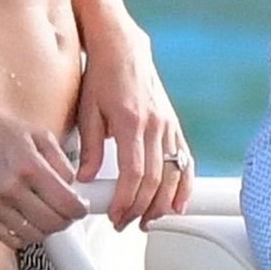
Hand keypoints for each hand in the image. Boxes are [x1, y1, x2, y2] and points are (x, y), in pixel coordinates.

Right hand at [0, 111, 85, 250]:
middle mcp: (11, 188)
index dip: (80, 209)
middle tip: (67, 212)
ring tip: (46, 215)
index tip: (81, 207)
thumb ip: (60, 160)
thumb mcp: (37, 134)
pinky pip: (10, 240)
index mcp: (29, 165)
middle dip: (66, 220)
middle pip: (53, 223)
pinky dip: (25, 235)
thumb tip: (73, 186)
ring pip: (33, 235)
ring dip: (46, 229)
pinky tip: (27, 221)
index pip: (67, 203)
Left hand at [75, 19, 192, 228]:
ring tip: (148, 220)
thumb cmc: (101, 75)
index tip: (116, 216)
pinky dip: (184, 184)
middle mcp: (154, 124)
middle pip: (155, 179)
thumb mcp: (87, 110)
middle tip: (125, 223)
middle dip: (141, 208)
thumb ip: (90, 147)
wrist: (121, 45)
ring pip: (173, 173)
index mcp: (130, 121)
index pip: (134, 173)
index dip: (126, 201)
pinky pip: (185, 160)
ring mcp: (168, 124)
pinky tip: (178, 203)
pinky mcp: (173, 123)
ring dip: (162, 203)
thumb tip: (86, 179)